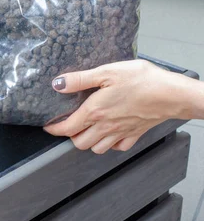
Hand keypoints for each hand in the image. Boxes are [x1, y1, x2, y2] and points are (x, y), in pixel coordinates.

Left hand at [44, 59, 198, 153]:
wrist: (172, 93)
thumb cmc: (142, 80)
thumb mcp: (107, 72)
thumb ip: (80, 79)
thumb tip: (58, 84)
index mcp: (95, 112)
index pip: (67, 128)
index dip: (54, 129)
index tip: (48, 126)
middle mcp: (105, 126)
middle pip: (79, 142)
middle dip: (70, 136)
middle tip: (68, 125)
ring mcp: (120, 132)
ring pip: (96, 148)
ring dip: (88, 142)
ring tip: (86, 130)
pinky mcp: (135, 134)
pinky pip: (118, 147)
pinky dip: (110, 145)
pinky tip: (109, 134)